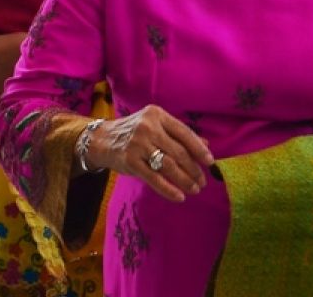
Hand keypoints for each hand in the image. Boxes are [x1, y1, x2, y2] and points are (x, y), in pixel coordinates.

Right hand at [84, 105, 214, 202]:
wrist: (101, 140)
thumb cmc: (135, 132)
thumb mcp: (156, 125)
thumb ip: (179, 134)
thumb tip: (206, 145)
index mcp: (157, 115)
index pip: (184, 132)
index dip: (199, 148)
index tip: (210, 161)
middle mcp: (148, 128)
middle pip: (178, 151)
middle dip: (194, 168)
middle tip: (203, 181)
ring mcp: (138, 145)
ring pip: (168, 166)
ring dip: (184, 180)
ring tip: (194, 189)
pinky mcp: (130, 162)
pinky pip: (154, 179)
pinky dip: (168, 189)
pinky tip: (179, 196)